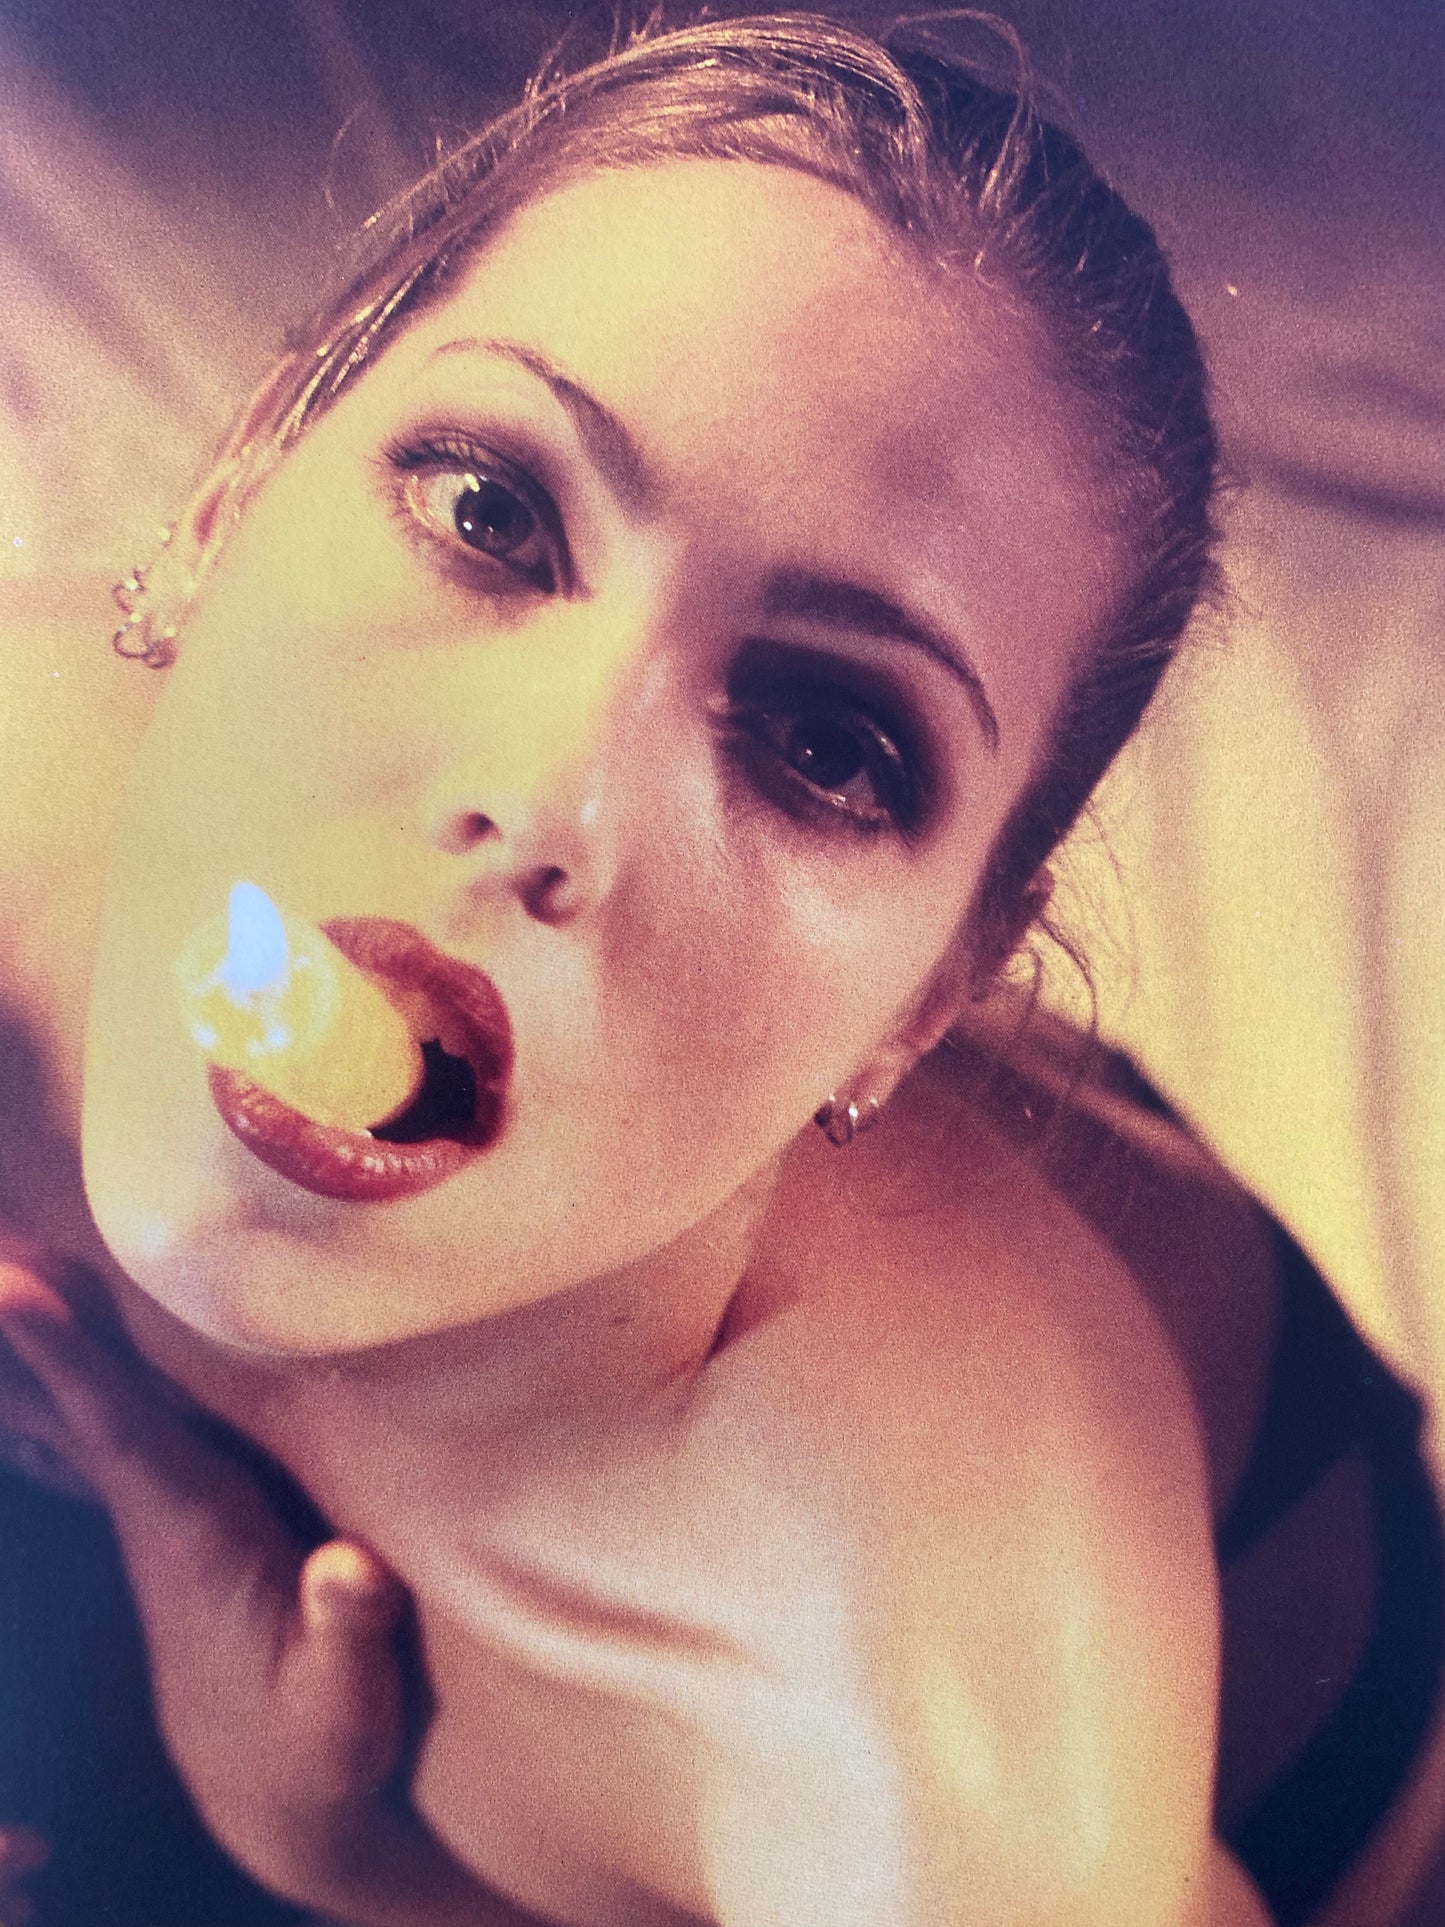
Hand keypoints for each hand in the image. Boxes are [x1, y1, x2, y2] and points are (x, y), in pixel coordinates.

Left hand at [0, 1258, 548, 1926]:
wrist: (267, 1792)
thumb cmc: (314, 1744)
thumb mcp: (342, 1711)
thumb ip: (347, 1636)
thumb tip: (349, 1567)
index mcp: (193, 1539)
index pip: (120, 1435)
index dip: (70, 1363)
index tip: (11, 1289)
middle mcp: (164, 1509)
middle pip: (83, 1401)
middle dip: (38, 1322)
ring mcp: (168, 1505)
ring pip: (93, 1404)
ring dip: (56, 1330)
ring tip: (20, 1250)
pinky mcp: (188, 1505)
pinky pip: (121, 1415)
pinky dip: (86, 1364)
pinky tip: (75, 1319)